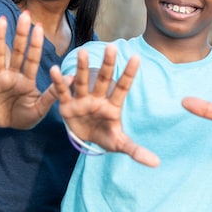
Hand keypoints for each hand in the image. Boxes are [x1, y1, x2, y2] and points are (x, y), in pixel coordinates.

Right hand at [0, 11, 57, 128]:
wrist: (3, 127)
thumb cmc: (23, 117)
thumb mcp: (39, 108)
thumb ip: (52, 94)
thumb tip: (71, 77)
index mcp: (27, 80)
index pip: (32, 59)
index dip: (35, 44)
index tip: (39, 26)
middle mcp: (13, 75)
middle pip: (18, 52)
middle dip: (21, 34)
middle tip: (25, 14)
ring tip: (0, 20)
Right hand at [51, 44, 158, 166]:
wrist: (85, 138)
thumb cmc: (105, 136)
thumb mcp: (120, 144)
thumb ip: (136, 151)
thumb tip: (156, 163)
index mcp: (113, 106)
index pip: (123, 88)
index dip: (128, 74)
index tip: (136, 57)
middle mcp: (98, 99)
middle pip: (103, 80)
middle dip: (107, 65)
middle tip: (111, 47)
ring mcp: (82, 100)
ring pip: (82, 82)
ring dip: (82, 68)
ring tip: (82, 52)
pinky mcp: (67, 105)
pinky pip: (62, 92)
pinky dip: (59, 82)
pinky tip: (54, 70)